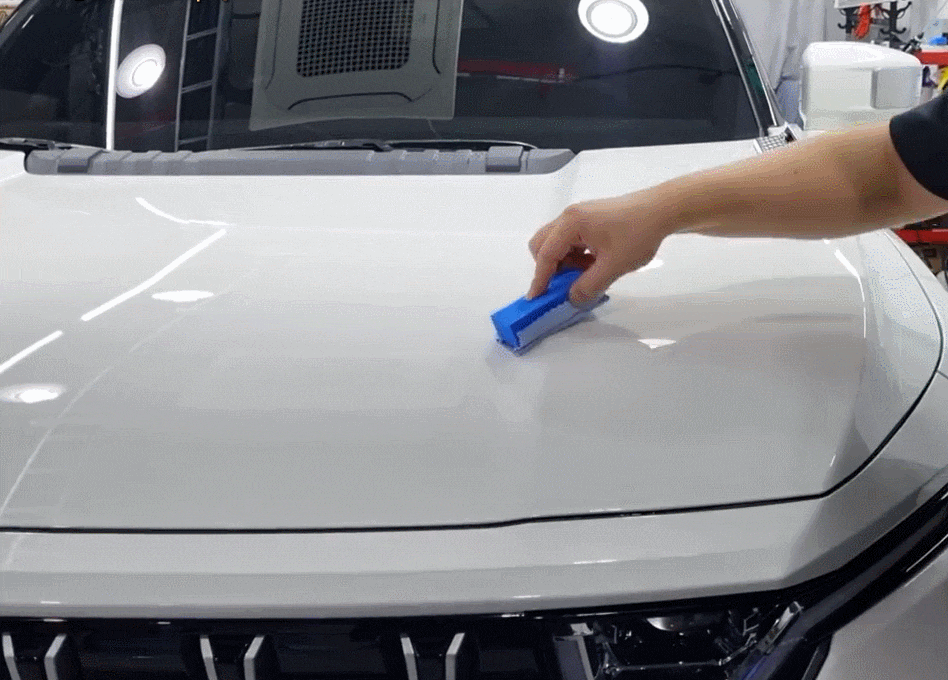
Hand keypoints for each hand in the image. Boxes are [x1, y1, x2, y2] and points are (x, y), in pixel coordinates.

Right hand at [526, 192, 671, 304]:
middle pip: (543, 244)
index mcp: (571, 224)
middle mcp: (570, 216)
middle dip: (549, 267)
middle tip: (566, 283)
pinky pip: (571, 239)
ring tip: (588, 273)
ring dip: (565, 261)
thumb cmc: (638, 234)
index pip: (546, 254)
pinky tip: (595, 262)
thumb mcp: (613, 266)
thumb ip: (588, 286)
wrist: (662, 210)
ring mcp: (579, 215)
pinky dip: (575, 254)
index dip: (540, 279)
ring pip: (557, 242)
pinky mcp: (590, 218)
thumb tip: (571, 298)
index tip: (536, 298)